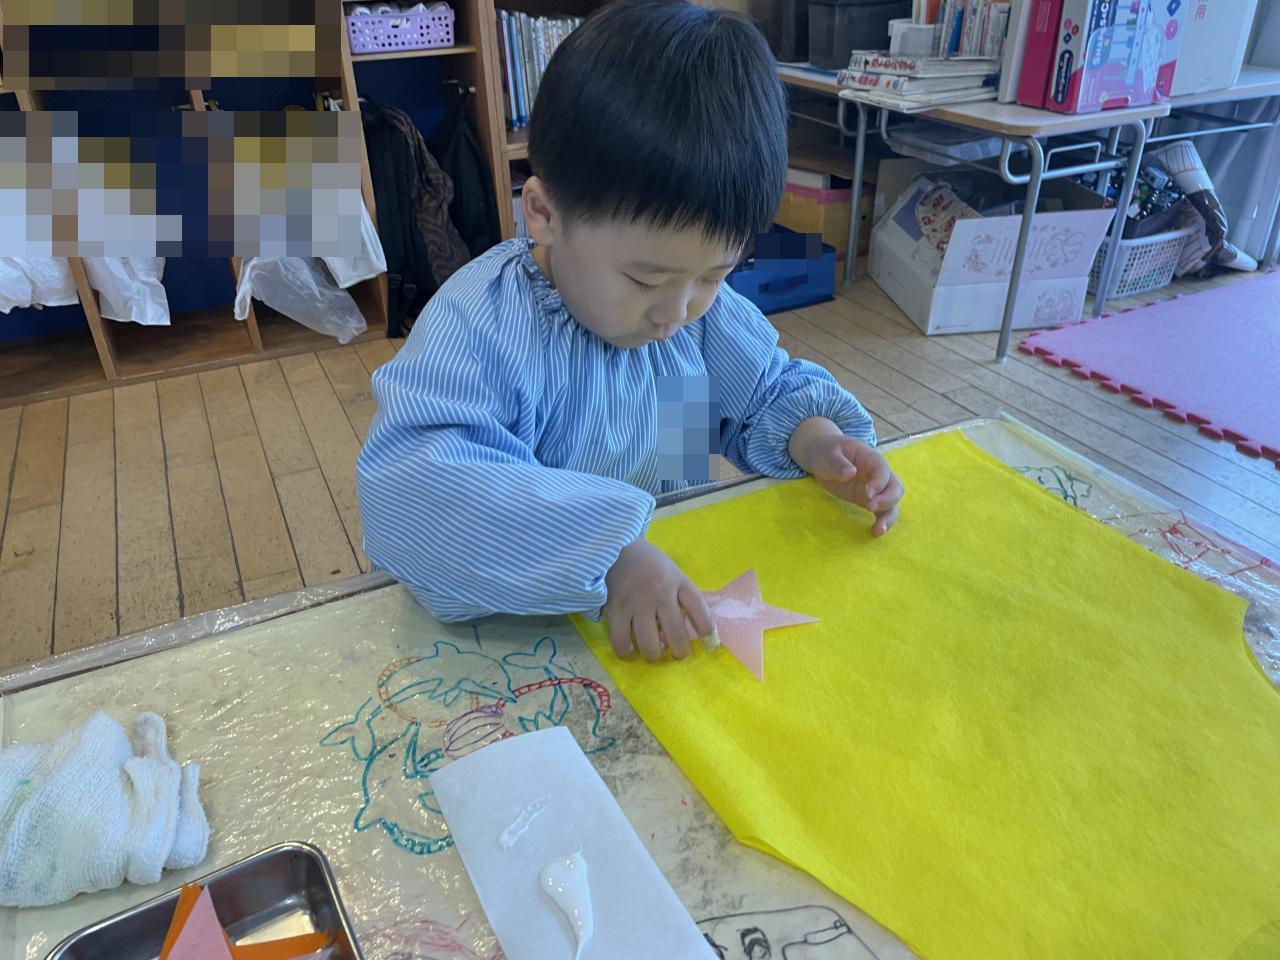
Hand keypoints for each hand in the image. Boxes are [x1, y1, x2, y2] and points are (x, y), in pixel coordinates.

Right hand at [603, 539, 714, 661]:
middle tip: (678, 653)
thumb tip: (678, 635)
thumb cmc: (649, 566)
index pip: (699, 608)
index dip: (707, 629)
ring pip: (648, 643)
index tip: (709, 643)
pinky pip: (621, 640)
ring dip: (654, 654)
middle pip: (676, 633)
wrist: (616, 550)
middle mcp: (659, 593)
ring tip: (653, 652)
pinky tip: (629, 648)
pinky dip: (625, 650)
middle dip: (680, 651)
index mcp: (678, 582)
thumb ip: (681, 600)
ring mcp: (637, 603)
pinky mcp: (616, 610)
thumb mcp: (673, 574)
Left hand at [791, 423, 902, 535]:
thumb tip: (851, 474)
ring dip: (889, 516)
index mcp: (870, 458)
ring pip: (892, 501)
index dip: (879, 482)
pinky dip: (882, 521)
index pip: (882, 469)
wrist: (822, 457)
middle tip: (870, 507)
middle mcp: (877, 474)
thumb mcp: (827, 454)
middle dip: (887, 499)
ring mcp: (875, 488)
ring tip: (878, 530)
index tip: (867, 494)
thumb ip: (838, 464)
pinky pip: (881, 511)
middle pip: (895, 486)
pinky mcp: (868, 500)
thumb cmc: (826, 452)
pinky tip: (875, 532)